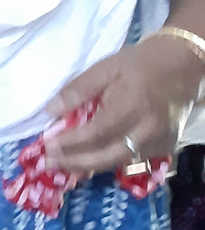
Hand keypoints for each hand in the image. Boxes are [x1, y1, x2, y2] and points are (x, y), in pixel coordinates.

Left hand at [43, 36, 204, 176]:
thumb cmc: (140, 63)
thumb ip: (78, 90)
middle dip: (75, 162)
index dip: (70, 143)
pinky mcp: (165, 146)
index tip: (46, 145)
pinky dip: (107, 161)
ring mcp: (159, 140)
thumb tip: (51, 111)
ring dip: (88, 166)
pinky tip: (87, 160)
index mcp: (133, 105)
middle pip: (108, 155)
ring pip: (119, 162)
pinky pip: (132, 160)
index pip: (97, 132)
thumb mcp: (105, 67)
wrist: (183, 64)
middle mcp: (149, 128)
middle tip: (49, 162)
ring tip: (62, 164)